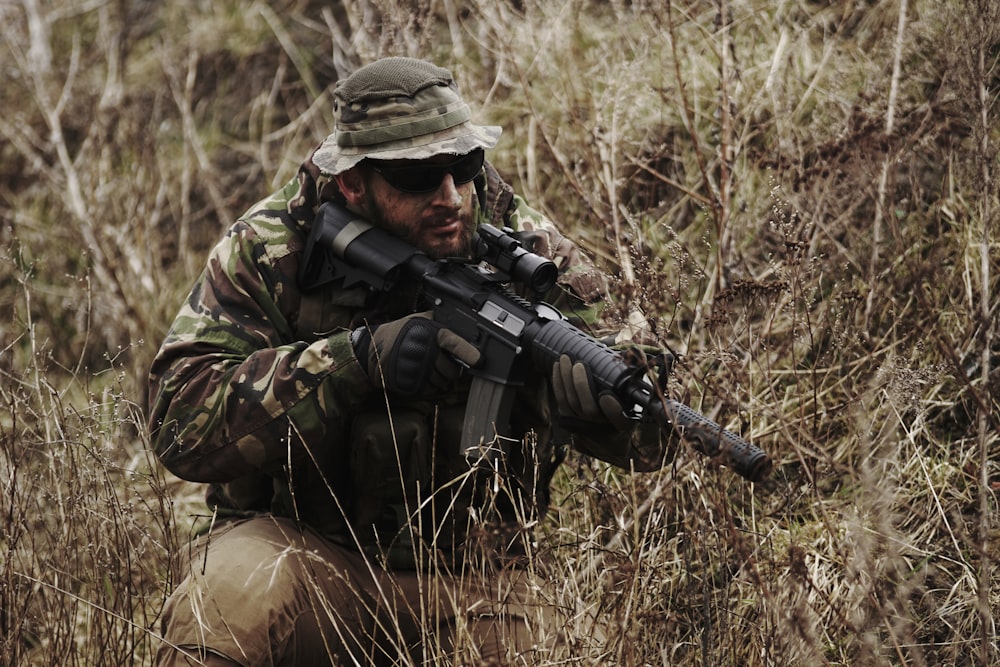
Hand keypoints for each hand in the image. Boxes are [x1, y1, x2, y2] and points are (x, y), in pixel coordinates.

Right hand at [352, 312, 480, 395]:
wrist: (372, 349)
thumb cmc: (400, 333)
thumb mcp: (420, 319)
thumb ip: (441, 321)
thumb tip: (465, 324)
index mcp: (429, 333)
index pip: (453, 343)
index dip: (467, 352)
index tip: (479, 360)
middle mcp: (424, 351)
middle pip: (452, 370)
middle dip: (451, 370)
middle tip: (443, 363)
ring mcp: (417, 369)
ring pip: (443, 382)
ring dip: (441, 379)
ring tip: (429, 368)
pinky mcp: (410, 383)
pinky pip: (431, 390)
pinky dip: (430, 386)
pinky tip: (423, 375)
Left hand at [551, 354, 630, 429]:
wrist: (603, 428)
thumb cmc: (621, 401)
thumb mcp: (632, 391)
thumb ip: (635, 373)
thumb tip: (636, 351)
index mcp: (623, 421)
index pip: (619, 419)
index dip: (612, 410)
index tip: (606, 395)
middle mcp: (602, 424)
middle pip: (589, 409)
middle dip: (581, 384)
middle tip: (578, 363)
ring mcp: (583, 422)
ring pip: (571, 402)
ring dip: (566, 378)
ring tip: (565, 358)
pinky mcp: (567, 416)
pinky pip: (560, 399)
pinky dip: (558, 382)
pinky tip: (557, 366)